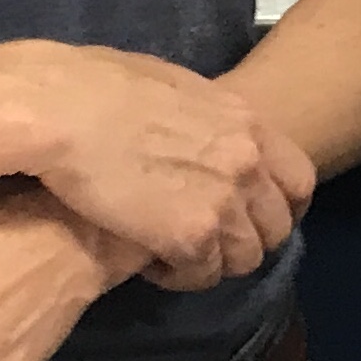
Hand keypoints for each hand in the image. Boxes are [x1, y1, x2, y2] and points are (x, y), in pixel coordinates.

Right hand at [30, 47, 313, 291]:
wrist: (60, 108)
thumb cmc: (94, 86)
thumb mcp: (170, 87)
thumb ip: (200, 116)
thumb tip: (195, 128)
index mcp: (246, 121)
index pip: (300, 180)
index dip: (281, 207)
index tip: (254, 219)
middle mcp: (248, 161)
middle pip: (278, 227)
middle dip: (246, 241)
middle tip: (205, 242)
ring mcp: (224, 200)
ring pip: (244, 259)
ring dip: (212, 262)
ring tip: (172, 254)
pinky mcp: (191, 236)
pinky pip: (202, 275)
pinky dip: (178, 275)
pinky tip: (148, 261)